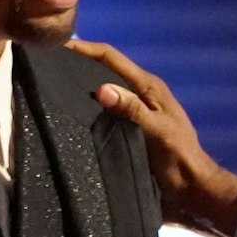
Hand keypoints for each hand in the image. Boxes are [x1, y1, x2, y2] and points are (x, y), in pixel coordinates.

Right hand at [66, 39, 236, 236]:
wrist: (190, 191)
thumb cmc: (180, 158)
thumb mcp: (158, 130)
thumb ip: (132, 109)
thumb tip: (101, 88)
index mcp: (148, 87)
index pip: (112, 58)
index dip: (87, 49)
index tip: (58, 45)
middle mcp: (138, 96)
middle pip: (103, 72)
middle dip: (78, 65)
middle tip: (45, 67)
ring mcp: (131, 115)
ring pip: (101, 95)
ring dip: (80, 90)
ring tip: (48, 90)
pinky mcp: (126, 134)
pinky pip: (101, 117)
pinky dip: (85, 113)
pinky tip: (65, 119)